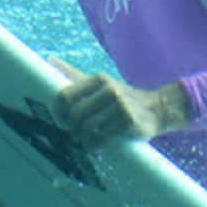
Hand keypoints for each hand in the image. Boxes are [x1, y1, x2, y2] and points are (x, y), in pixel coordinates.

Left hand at [47, 58, 190, 145]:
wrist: (158, 109)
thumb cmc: (122, 100)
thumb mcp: (101, 84)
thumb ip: (75, 75)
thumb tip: (49, 60)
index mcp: (98, 80)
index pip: (65, 96)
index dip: (58, 112)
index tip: (62, 121)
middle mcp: (108, 89)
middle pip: (75, 115)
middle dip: (72, 129)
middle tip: (76, 135)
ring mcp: (119, 105)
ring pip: (87, 128)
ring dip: (84, 140)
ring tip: (87, 142)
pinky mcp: (128, 121)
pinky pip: (102, 137)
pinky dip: (96, 145)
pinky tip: (98, 146)